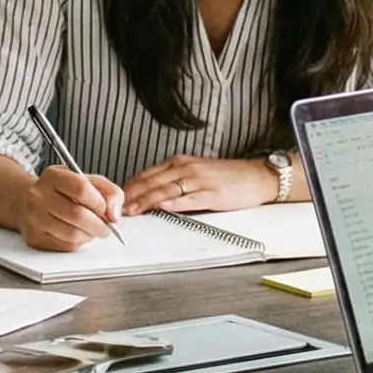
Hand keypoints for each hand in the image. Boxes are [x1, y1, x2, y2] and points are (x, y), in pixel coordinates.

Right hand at [22, 167, 124, 251]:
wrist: (27, 202)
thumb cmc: (63, 192)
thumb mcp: (87, 181)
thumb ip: (109, 192)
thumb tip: (114, 215)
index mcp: (53, 176)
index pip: (82, 189)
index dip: (100, 203)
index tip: (106, 210)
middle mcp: (39, 195)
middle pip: (78, 215)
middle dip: (99, 225)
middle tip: (106, 228)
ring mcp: (34, 217)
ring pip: (73, 234)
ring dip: (89, 236)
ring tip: (91, 231)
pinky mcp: (34, 237)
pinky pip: (65, 246)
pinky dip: (77, 243)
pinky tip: (76, 235)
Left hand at [120, 154, 269, 213]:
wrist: (256, 176)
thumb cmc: (228, 176)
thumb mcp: (197, 172)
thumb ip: (175, 180)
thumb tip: (153, 194)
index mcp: (181, 162)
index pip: (148, 173)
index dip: (130, 186)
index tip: (116, 197)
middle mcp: (186, 167)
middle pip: (152, 181)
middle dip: (132, 195)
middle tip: (116, 207)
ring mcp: (198, 180)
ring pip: (165, 189)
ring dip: (146, 201)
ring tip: (132, 210)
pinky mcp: (211, 193)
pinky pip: (187, 198)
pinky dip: (172, 203)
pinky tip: (161, 207)